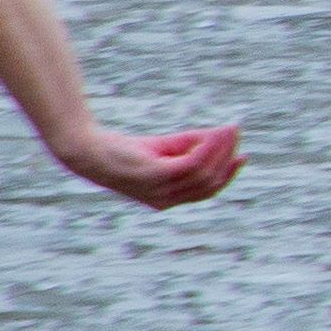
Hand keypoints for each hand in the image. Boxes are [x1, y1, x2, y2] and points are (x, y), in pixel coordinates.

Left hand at [53, 117, 239, 209]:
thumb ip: (193, 144)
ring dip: (221, 150)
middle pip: (209, 182)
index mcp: (167, 199)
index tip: (242, 156)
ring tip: (228, 130)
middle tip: (234, 134)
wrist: (88, 151)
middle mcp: (166, 200)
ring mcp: (161, 189)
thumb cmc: (123, 150)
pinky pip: (192, 164)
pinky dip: (207, 149)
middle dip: (227, 159)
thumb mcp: (165, 148)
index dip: (227, 175)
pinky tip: (210, 135)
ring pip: (204, 172)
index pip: (206, 191)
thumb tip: (224, 134)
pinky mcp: (155, 175)